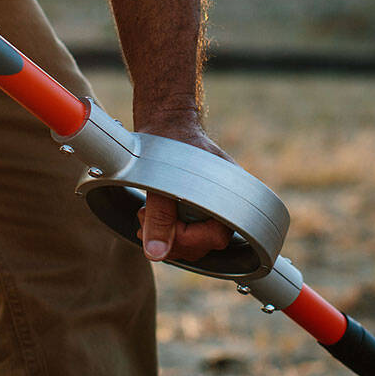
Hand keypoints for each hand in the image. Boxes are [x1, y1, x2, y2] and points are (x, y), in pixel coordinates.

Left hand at [134, 109, 233, 262]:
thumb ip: (159, 217)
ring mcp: (215, 204)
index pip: (217, 237)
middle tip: (144, 221)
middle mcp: (228, 201)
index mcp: (230, 192)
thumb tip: (156, 254)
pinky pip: (191, 229)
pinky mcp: (201, 205)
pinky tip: (150, 218)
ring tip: (144, 217)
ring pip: (197, 239)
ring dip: (169, 237)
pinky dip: (170, 229)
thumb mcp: (159, 180)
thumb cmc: (168, 143)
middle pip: (207, 243)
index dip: (186, 239)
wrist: (165, 122)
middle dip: (173, 240)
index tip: (156, 226)